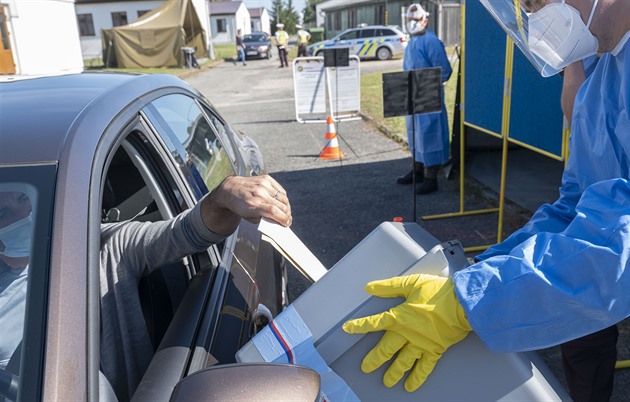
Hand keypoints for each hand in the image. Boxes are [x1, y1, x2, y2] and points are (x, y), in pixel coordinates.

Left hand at [201, 175, 290, 235]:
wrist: (230, 189)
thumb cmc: (239, 205)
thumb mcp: (249, 217)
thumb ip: (264, 219)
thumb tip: (279, 221)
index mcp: (252, 205)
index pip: (273, 212)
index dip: (283, 219)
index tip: (287, 223)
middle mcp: (258, 193)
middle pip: (281, 206)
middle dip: (287, 214)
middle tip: (288, 219)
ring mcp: (263, 184)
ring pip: (283, 198)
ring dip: (287, 207)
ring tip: (286, 212)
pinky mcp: (266, 178)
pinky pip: (280, 190)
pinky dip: (283, 197)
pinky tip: (281, 202)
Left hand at [342, 274, 470, 391]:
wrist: (463, 305)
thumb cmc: (438, 292)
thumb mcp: (411, 283)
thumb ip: (389, 287)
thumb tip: (369, 287)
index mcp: (399, 316)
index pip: (374, 323)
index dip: (360, 326)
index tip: (348, 329)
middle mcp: (407, 334)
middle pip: (386, 349)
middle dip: (375, 359)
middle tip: (366, 368)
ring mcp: (421, 344)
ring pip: (403, 362)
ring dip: (393, 372)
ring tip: (386, 381)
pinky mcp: (435, 350)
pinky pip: (424, 368)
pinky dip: (417, 377)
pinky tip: (410, 386)